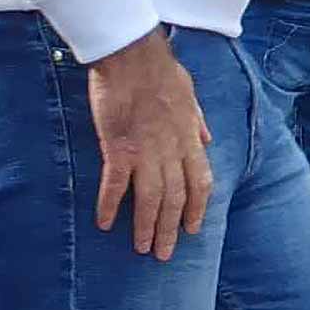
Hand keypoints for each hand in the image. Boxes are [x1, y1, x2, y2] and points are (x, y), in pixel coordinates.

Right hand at [85, 30, 213, 260]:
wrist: (133, 55)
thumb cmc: (160, 69)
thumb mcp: (190, 93)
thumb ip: (197, 120)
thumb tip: (206, 139)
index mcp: (188, 139)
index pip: (199, 183)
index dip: (196, 209)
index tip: (191, 228)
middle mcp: (170, 151)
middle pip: (174, 199)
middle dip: (170, 229)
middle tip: (163, 253)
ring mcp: (145, 152)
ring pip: (150, 199)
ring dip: (146, 227)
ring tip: (141, 248)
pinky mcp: (118, 148)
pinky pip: (115, 184)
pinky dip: (109, 205)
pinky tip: (103, 222)